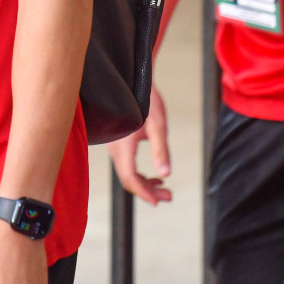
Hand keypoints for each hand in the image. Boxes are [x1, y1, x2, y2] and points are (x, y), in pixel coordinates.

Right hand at [107, 84, 171, 204]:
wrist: (133, 82)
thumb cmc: (147, 101)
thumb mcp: (158, 126)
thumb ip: (161, 151)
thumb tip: (165, 175)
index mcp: (124, 146)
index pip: (130, 177)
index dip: (144, 192)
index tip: (159, 201)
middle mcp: (115, 148)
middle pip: (128, 179)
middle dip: (147, 191)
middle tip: (169, 196)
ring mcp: (115, 146)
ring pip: (127, 173)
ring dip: (145, 183)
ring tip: (164, 188)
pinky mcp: (118, 143)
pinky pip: (126, 165)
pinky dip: (140, 174)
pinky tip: (155, 174)